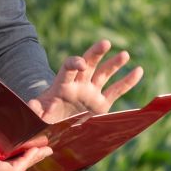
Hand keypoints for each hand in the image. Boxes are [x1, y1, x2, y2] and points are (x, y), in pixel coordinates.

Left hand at [27, 39, 143, 122]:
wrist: (53, 126)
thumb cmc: (43, 119)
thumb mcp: (36, 115)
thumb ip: (34, 110)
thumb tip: (30, 106)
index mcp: (62, 85)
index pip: (68, 68)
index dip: (74, 63)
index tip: (80, 64)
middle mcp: (78, 85)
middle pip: (88, 64)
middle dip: (95, 53)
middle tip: (105, 43)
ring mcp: (91, 92)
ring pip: (104, 74)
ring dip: (114, 64)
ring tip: (125, 54)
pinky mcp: (101, 104)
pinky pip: (116, 90)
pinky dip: (127, 81)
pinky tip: (139, 70)